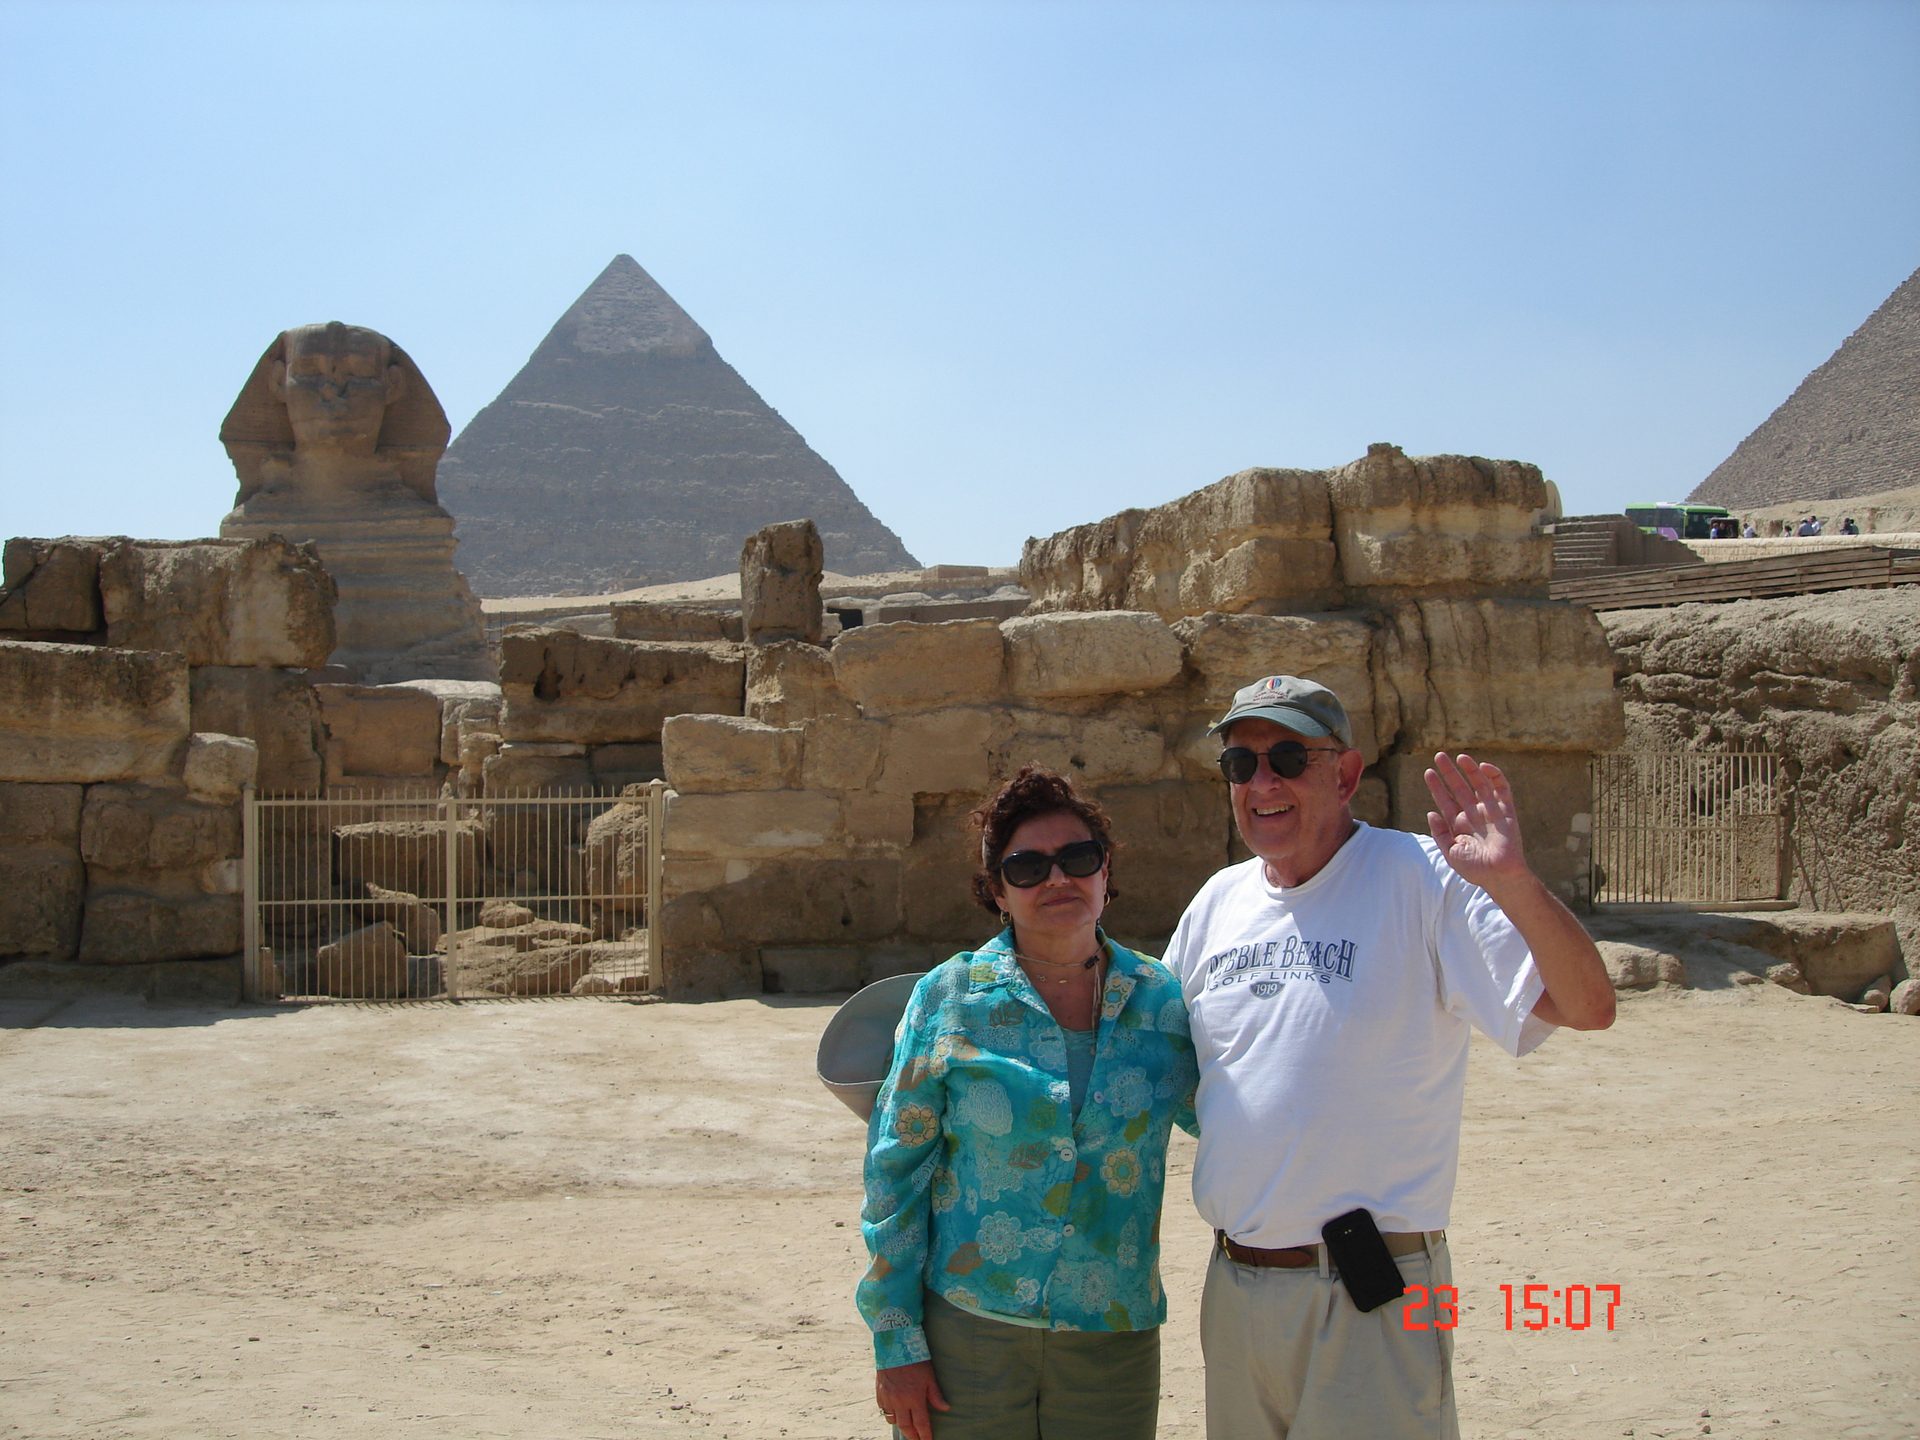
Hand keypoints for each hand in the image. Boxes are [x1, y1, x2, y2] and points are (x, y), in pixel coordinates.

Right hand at [876, 1360, 948, 1439]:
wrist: (894, 1344)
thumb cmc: (915, 1359)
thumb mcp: (929, 1375)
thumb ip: (935, 1394)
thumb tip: (946, 1408)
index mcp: (914, 1397)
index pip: (921, 1423)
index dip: (925, 1435)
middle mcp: (900, 1401)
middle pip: (905, 1427)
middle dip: (912, 1436)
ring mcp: (888, 1398)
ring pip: (893, 1420)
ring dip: (901, 1426)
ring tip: (907, 1428)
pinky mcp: (879, 1393)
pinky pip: (884, 1410)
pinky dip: (890, 1415)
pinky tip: (895, 1414)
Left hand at [1424, 752, 1529, 891]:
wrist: (1499, 875)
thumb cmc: (1474, 869)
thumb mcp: (1450, 852)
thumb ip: (1440, 833)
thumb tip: (1431, 813)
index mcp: (1459, 825)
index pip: (1446, 800)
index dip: (1437, 786)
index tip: (1429, 772)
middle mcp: (1474, 815)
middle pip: (1460, 788)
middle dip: (1449, 773)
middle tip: (1439, 756)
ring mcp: (1490, 811)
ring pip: (1479, 784)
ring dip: (1470, 770)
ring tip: (1459, 757)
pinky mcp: (1506, 810)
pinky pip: (1502, 789)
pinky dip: (1495, 776)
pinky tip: (1483, 767)